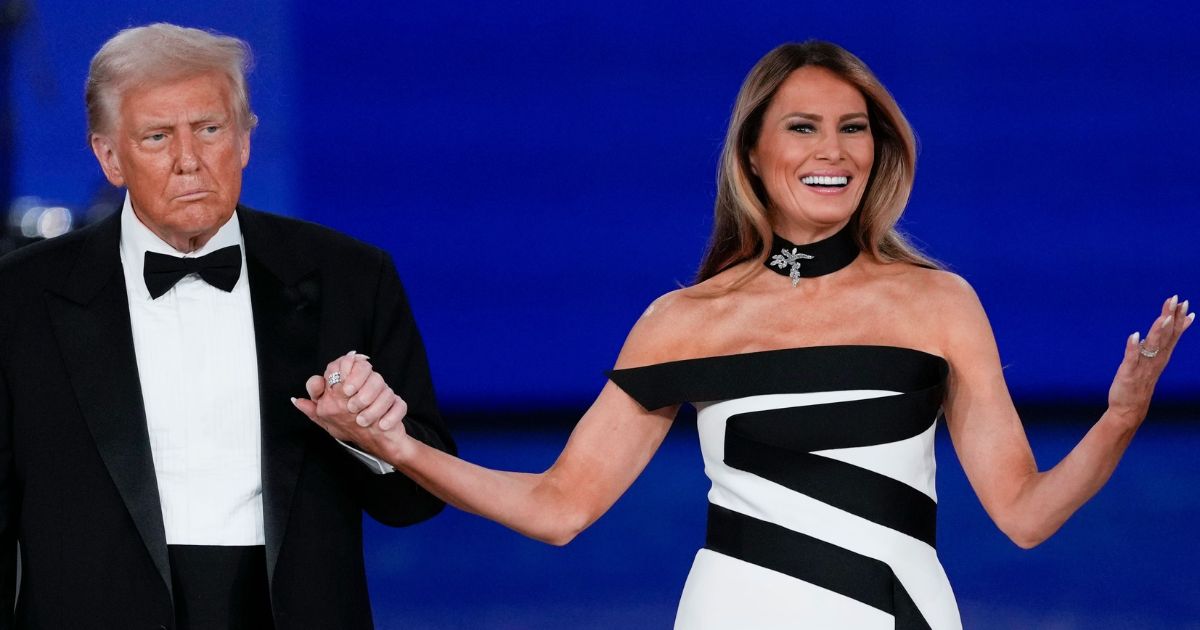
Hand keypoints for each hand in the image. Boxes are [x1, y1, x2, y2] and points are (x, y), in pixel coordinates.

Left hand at [292, 351, 412, 459]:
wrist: (375, 443)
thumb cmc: (349, 426)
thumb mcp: (327, 419)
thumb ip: (312, 409)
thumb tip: (296, 400)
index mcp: (349, 383)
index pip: (346, 363)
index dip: (345, 371)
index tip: (343, 390)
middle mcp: (368, 385)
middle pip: (370, 373)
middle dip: (361, 391)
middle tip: (352, 407)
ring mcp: (385, 394)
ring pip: (384, 389)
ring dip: (374, 407)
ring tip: (363, 421)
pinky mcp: (398, 406)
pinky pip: (398, 405)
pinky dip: (390, 416)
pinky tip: (381, 425)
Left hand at [1108, 295, 1192, 422]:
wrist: (1130, 409)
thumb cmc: (1140, 384)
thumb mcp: (1153, 363)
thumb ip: (1159, 347)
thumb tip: (1165, 328)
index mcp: (1161, 357)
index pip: (1172, 334)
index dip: (1178, 318)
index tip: (1184, 303)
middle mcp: (1155, 360)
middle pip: (1165, 335)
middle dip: (1171, 317)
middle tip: (1177, 300)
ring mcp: (1143, 366)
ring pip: (1153, 345)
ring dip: (1158, 330)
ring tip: (1163, 316)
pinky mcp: (1129, 373)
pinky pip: (1132, 358)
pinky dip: (1133, 347)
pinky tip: (1134, 335)